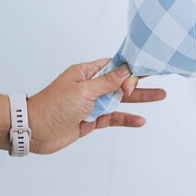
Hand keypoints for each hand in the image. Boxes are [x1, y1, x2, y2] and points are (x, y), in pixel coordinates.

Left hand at [28, 60, 166, 153]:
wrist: (35, 130)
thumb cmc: (53, 105)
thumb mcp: (84, 90)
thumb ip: (108, 82)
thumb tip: (126, 70)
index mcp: (86, 73)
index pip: (114, 65)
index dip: (130, 66)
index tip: (146, 66)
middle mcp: (91, 87)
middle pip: (121, 82)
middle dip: (140, 81)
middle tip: (160, 79)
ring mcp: (92, 104)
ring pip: (120, 100)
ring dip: (139, 99)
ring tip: (159, 96)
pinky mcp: (91, 120)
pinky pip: (113, 118)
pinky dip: (126, 119)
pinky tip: (140, 120)